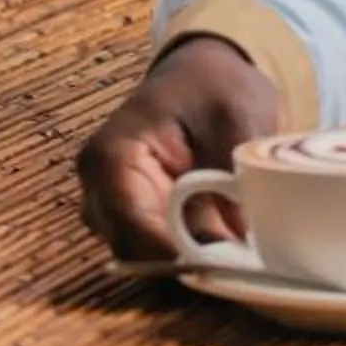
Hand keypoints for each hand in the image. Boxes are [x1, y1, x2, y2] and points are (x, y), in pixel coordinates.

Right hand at [74, 34, 282, 260]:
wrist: (203, 78)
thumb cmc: (215, 87)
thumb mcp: (239, 115)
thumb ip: (237, 173)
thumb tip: (242, 241)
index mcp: (112, 157)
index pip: (130, 227)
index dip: (175, 255)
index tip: (224, 266)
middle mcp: (100, 193)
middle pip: (136, 255)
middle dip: (190, 266)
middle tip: (245, 267)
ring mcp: (115, 214)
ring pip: (149, 265)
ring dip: (195, 267)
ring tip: (245, 257)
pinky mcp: (139, 227)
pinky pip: (163, 260)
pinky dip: (197, 262)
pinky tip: (234, 252)